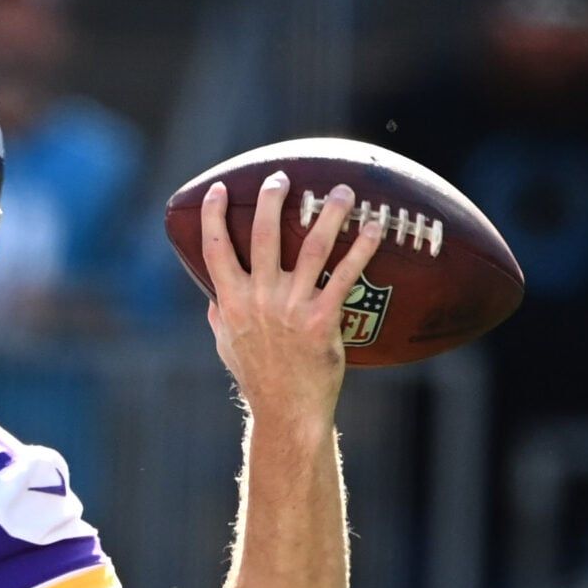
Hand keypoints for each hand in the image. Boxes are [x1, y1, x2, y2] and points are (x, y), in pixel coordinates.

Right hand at [201, 171, 382, 420]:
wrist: (286, 410)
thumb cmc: (257, 377)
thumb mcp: (226, 344)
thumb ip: (219, 314)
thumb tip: (213, 294)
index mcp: (230, 301)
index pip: (214, 249)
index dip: (212, 216)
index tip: (217, 189)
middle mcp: (258, 298)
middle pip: (261, 236)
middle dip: (269, 201)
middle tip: (281, 177)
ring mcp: (291, 307)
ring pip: (310, 249)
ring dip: (326, 215)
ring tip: (341, 191)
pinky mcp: (322, 319)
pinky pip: (344, 276)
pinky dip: (360, 249)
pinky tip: (374, 229)